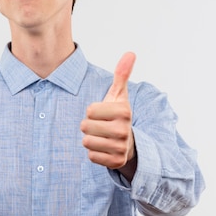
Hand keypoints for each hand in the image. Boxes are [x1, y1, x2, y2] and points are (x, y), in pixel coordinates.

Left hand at [81, 52, 136, 173]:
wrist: (128, 142)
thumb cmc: (117, 115)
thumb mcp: (119, 95)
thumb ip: (122, 74)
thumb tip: (130, 53)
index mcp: (124, 111)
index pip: (89, 110)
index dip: (92, 111)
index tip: (102, 113)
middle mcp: (124, 130)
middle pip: (85, 126)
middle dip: (88, 126)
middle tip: (100, 126)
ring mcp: (121, 147)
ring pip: (86, 142)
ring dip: (90, 139)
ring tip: (101, 137)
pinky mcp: (116, 162)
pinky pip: (91, 156)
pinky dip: (94, 153)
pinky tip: (103, 148)